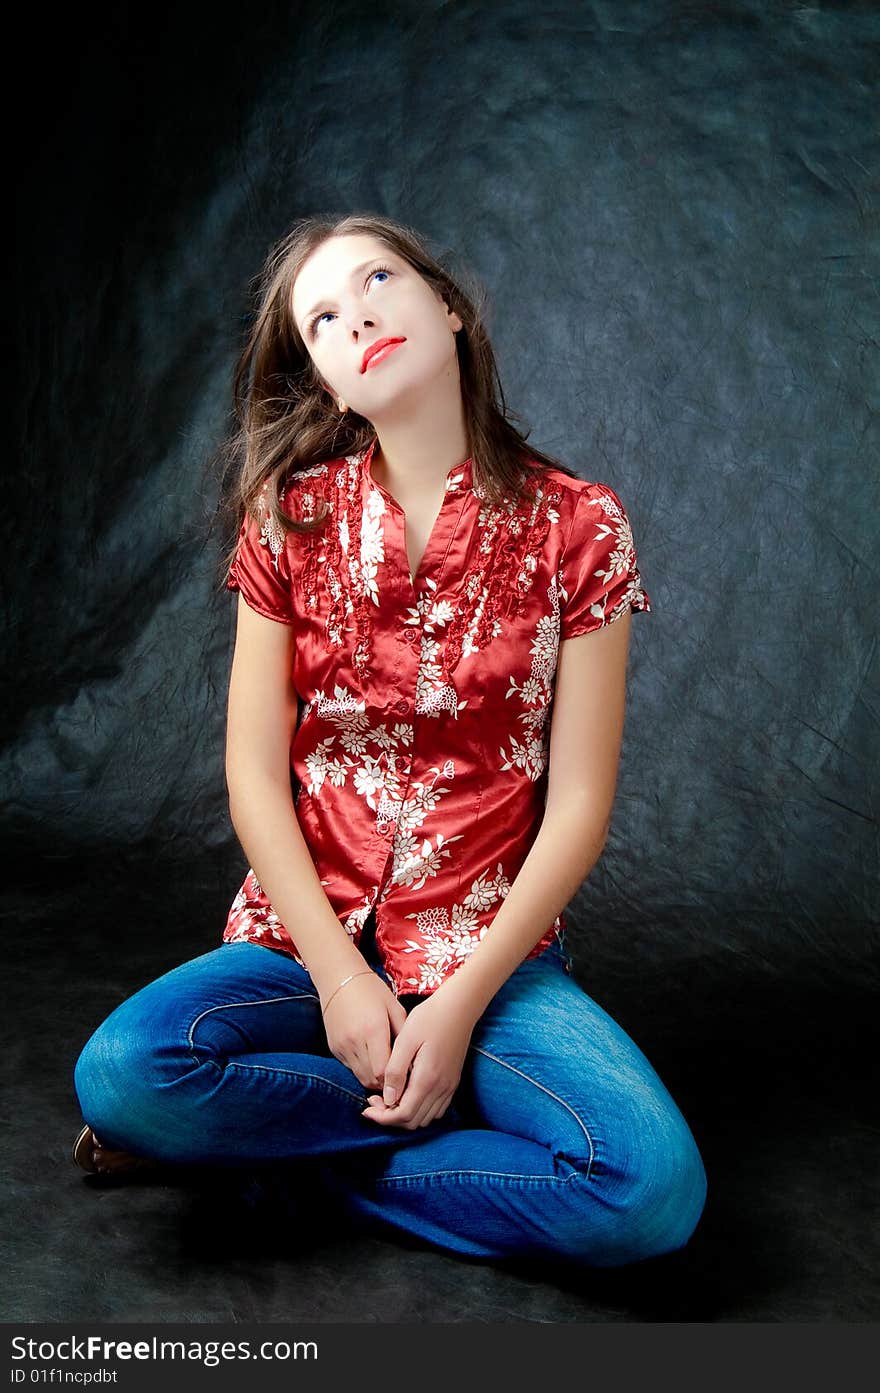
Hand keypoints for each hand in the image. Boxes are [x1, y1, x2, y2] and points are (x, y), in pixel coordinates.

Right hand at [320, 971, 407, 1091]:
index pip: (384, 1071)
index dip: (396, 1078)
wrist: (339, 979)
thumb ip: (403, 1034)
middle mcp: (355, 1041)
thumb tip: (413, 1061)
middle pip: (372, 1079)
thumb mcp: (394, 1008)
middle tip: (399, 1077)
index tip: (406, 1075)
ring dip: (375, 1078)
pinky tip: (372, 1058)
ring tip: (387, 1070)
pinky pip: (351, 1068)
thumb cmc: (372, 991)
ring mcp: (342, 1046)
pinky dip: (363, 1069)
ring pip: (361, 1077)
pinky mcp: (334, 1048)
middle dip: (387, 1082)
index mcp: (373, 1029)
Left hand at [360, 990, 475, 1129]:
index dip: (382, 1117)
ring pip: (425, 1119)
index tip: (366, 1108)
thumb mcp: (406, 1040)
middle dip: (390, 1118)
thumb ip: (395, 1071)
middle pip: (413, 1122)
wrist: (459, 1007)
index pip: (403, 1115)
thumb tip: (387, 1098)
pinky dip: (420, 1110)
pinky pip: (436, 1109)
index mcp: (427, 1079)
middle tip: (374, 1101)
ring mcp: (449, 1087)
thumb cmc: (429, 1019)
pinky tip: (407, 1094)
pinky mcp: (453, 1082)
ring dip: (405, 1115)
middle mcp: (441, 1088)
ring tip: (388, 1098)